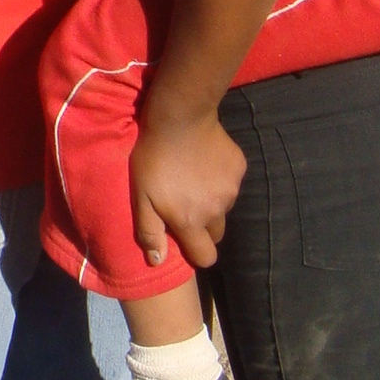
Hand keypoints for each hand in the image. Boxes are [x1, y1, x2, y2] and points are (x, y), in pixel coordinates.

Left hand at [129, 110, 246, 270]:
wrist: (179, 117)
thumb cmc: (153, 158)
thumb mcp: (140, 196)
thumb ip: (150, 232)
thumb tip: (158, 261)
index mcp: (190, 222)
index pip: (205, 257)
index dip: (195, 252)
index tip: (184, 238)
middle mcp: (216, 210)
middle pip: (216, 234)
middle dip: (203, 227)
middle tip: (185, 205)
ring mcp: (231, 189)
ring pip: (224, 207)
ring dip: (211, 201)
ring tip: (192, 178)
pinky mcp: (239, 168)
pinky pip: (231, 183)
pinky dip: (220, 179)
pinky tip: (204, 161)